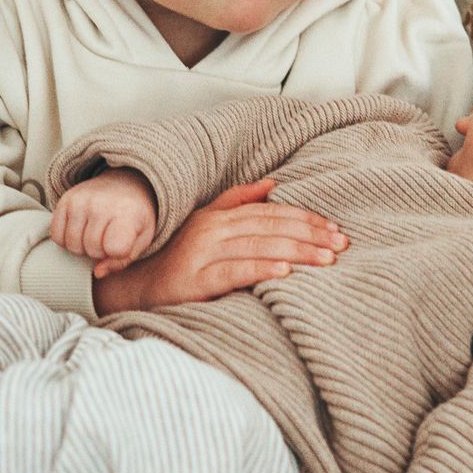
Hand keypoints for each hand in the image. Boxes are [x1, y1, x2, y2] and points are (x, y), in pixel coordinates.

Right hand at [49, 169, 157, 271]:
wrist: (124, 185)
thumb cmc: (134, 218)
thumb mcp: (141, 240)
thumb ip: (122, 261)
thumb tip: (97, 272)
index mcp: (127, 214)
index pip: (115, 248)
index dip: (116, 254)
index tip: (121, 245)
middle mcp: (101, 205)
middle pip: (91, 249)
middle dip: (98, 252)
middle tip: (107, 239)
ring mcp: (80, 201)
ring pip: (71, 245)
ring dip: (82, 247)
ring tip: (94, 235)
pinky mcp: (64, 200)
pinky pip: (56, 235)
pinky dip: (66, 240)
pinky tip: (80, 231)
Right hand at [92, 179, 347, 314]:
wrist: (131, 288)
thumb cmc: (174, 259)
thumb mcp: (203, 223)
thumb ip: (236, 201)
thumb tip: (272, 183)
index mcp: (218, 217)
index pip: (270, 213)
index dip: (304, 219)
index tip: (334, 229)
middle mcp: (212, 231)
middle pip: (270, 227)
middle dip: (310, 235)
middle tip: (341, 245)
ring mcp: (202, 254)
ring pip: (258, 247)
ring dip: (297, 251)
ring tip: (326, 259)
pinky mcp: (194, 281)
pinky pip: (233, 271)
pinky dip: (260, 269)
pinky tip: (285, 272)